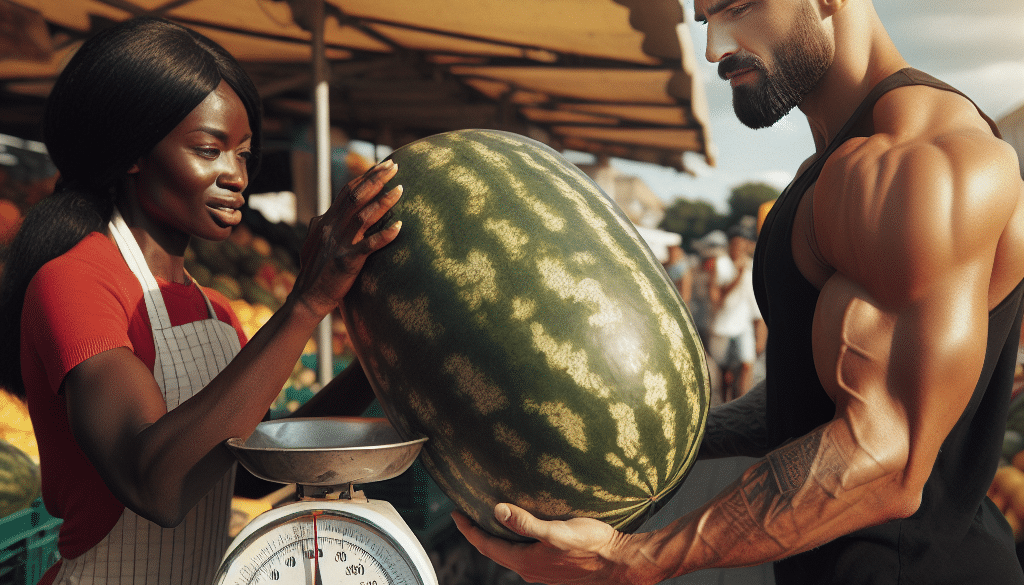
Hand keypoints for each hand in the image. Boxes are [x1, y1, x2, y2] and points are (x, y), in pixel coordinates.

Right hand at [292, 160, 402, 317]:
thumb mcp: (314, 242)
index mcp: (326, 221)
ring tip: (401, 189)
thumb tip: (322, 215)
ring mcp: (339, 244)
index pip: (347, 191)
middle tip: (394, 165)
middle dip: (376, 179)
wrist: (307, 297)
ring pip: (363, 216)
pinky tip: (400, 228)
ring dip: (383, 202)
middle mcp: (331, 228)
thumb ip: (321, 227)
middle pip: (356, 197)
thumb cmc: (315, 271)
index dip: (366, 177)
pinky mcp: (346, 262)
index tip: (383, 165)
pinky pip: (368, 246)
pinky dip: (385, 236)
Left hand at [453, 504, 651, 584]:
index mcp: (526, 561)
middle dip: (478, 534)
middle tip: (466, 515)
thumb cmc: (591, 546)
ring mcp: (542, 569)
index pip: (486, 546)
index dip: (468, 531)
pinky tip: (521, 530)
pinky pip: (524, 552)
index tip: (455, 514)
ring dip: (496, 537)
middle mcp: (530, 569)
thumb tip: (497, 511)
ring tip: (489, 520)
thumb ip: (526, 523)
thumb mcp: (556, 532)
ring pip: (510, 552)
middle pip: (494, 550)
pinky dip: (514, 540)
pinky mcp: (554, 565)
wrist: (619, 563)